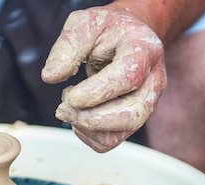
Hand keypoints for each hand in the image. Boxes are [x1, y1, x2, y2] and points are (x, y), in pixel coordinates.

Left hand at [41, 4, 166, 151]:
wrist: (127, 37)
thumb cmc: (107, 30)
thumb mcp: (85, 23)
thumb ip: (69, 45)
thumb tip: (51, 76)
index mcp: (144, 51)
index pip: (128, 78)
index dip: (97, 92)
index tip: (69, 95)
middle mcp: (153, 82)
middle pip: (130, 116)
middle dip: (90, 118)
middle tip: (62, 106)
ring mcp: (146, 105)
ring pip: (118, 135)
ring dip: (84, 127)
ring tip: (69, 105)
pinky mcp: (133, 120)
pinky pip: (109, 141)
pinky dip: (86, 134)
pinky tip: (78, 113)